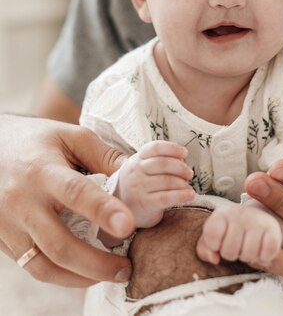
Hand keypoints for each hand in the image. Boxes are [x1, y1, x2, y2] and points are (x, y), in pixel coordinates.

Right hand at [0, 114, 137, 286]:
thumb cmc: (37, 140)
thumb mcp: (71, 136)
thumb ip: (103, 156)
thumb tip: (136, 176)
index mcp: (42, 171)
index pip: (75, 193)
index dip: (103, 210)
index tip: (128, 225)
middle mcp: (22, 202)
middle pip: (59, 244)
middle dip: (96, 264)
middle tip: (127, 268)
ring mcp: (9, 225)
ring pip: (44, 266)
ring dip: (80, 278)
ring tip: (111, 274)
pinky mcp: (4, 240)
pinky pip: (33, 267)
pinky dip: (62, 276)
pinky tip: (85, 272)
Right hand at [117, 141, 194, 227]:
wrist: (121, 208)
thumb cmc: (140, 183)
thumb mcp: (143, 167)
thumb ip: (159, 160)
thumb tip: (182, 160)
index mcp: (137, 158)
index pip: (155, 148)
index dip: (172, 148)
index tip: (185, 153)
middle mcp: (136, 171)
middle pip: (162, 163)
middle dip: (181, 168)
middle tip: (189, 174)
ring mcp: (139, 188)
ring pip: (166, 181)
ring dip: (182, 183)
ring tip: (188, 186)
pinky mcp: (145, 204)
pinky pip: (166, 198)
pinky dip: (181, 195)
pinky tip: (190, 195)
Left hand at [196, 204, 281, 265]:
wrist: (256, 219)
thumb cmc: (229, 231)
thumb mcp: (213, 236)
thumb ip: (204, 248)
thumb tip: (214, 259)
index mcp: (222, 213)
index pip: (211, 234)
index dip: (214, 245)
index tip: (219, 242)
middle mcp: (240, 213)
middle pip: (229, 251)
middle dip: (231, 254)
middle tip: (236, 245)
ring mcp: (258, 220)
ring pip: (248, 255)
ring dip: (247, 257)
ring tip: (247, 247)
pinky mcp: (274, 230)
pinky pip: (267, 254)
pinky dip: (263, 258)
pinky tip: (260, 250)